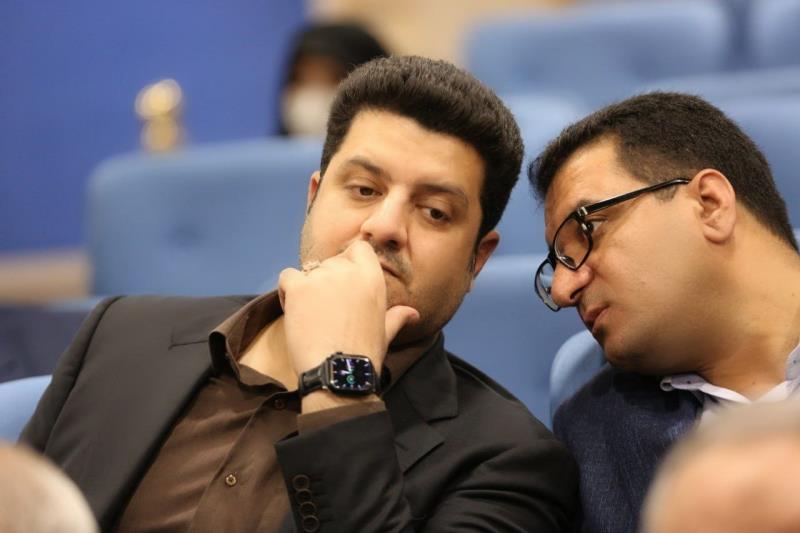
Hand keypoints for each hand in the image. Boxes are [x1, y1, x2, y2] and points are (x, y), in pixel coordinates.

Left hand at [278, 240, 418, 377]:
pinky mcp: (299, 287)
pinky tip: (295, 314)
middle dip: (326, 281)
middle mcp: (348, 271)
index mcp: (372, 277)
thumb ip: (397, 317)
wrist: (339, 371)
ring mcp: (323, 277)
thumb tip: (413, 314)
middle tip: (327, 311)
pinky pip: (287, 277)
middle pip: (330, 262)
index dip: (348, 263)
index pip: (358, 248)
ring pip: (307, 271)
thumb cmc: (364, 354)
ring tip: (311, 317)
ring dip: (306, 289)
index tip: (344, 285)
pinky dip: (287, 293)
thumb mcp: (386, 332)